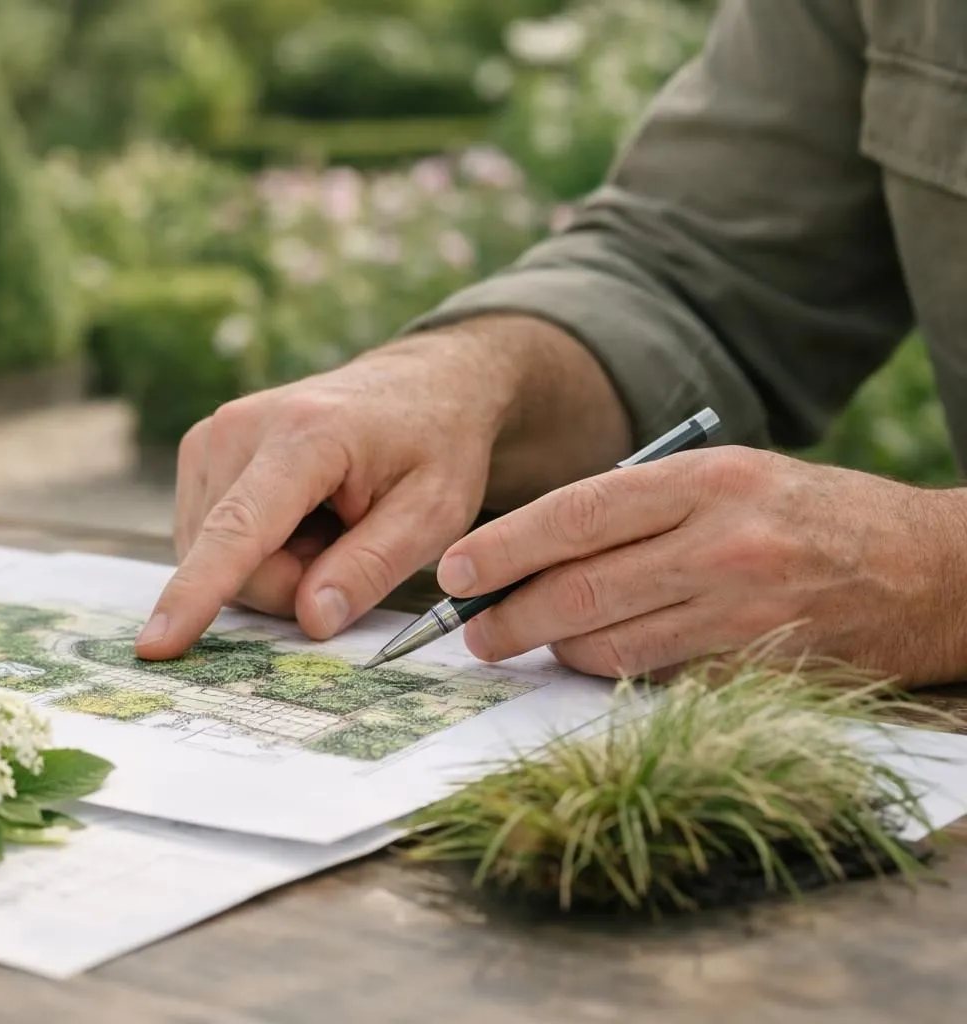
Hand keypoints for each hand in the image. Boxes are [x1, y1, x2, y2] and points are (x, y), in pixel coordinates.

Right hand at [135, 316, 631, 659]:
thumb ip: (372, 567)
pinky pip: (210, 539)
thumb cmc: (433, 447)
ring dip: (275, 565)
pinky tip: (300, 518)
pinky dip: (259, 548)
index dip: (198, 592)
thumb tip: (311, 619)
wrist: (416, 385)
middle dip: (291, 583)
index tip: (156, 643)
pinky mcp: (200, 452)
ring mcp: (210, 437)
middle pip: (232, 560)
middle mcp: (238, 428)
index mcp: (304, 436)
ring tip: (328, 522)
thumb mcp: (434, 513)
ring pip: (214, 556)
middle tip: (350, 543)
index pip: (238, 528)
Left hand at [437, 446, 966, 686]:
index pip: (577, 515)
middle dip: (507, 615)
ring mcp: (744, 615)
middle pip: (580, 590)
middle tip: (472, 630)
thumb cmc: (810, 515)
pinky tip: (604, 661)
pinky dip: (618, 676)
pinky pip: (658, 684)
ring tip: (533, 643)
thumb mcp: (731, 476)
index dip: (505, 547)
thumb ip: (641, 504)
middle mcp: (722, 544)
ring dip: (556, 651)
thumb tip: (535, 543)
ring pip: (610, 647)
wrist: (933, 571)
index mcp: (706, 480)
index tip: (455, 569)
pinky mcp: (760, 672)